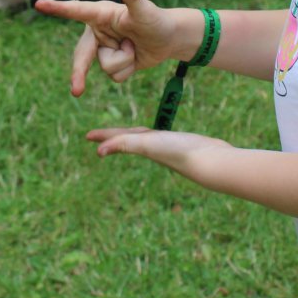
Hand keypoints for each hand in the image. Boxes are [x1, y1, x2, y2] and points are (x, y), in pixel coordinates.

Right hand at [36, 0, 187, 95]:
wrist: (170, 40)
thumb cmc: (157, 20)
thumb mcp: (145, 10)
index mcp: (101, 14)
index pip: (76, 10)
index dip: (57, 8)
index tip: (39, 4)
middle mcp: (99, 31)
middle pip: (82, 55)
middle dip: (79, 73)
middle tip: (76, 91)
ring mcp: (105, 48)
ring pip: (105, 67)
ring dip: (124, 62)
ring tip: (135, 48)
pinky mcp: (113, 62)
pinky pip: (115, 76)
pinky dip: (128, 72)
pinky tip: (135, 59)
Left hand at [86, 126, 231, 174]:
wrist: (210, 161)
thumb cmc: (178, 152)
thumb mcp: (147, 144)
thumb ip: (124, 144)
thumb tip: (98, 152)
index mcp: (143, 146)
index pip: (118, 139)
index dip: (103, 136)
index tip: (87, 136)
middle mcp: (153, 147)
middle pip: (128, 138)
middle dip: (114, 136)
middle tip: (99, 136)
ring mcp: (168, 146)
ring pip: (145, 138)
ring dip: (134, 136)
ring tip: (128, 135)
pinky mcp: (182, 144)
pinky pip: (162, 137)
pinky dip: (156, 135)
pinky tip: (160, 137)